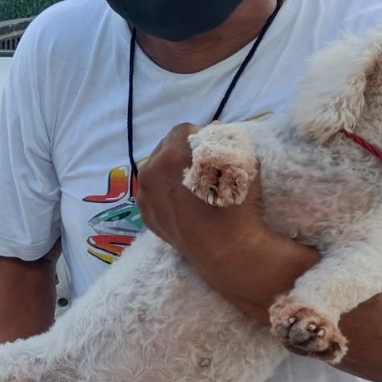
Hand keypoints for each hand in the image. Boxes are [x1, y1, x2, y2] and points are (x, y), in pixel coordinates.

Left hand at [135, 123, 264, 259]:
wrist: (228, 251)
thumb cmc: (235, 205)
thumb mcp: (236, 163)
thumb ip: (222, 142)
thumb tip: (213, 133)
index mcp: (168, 158)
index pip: (181, 130)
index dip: (199, 135)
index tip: (211, 147)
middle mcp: (149, 175)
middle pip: (164, 149)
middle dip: (182, 152)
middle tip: (203, 165)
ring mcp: (145, 198)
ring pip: (156, 172)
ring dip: (172, 171)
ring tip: (193, 184)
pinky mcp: (147, 217)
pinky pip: (154, 194)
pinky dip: (166, 192)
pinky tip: (184, 202)